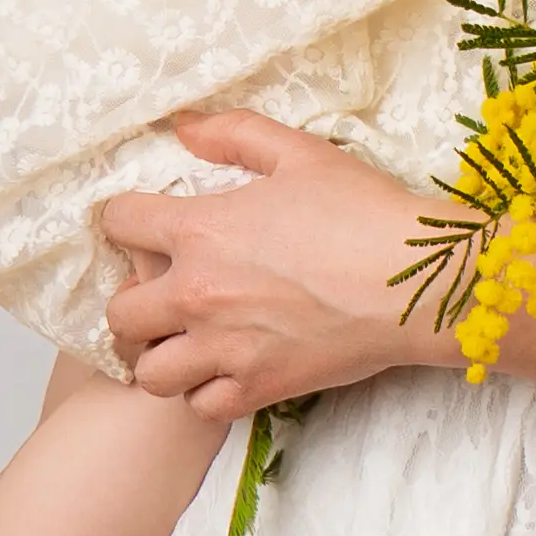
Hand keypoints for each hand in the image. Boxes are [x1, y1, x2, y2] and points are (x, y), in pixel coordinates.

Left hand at [102, 112, 454, 419]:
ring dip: (161, 355)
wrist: (416, 280)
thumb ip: (234, 134)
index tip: (143, 224)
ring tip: (185, 340)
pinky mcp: (257, 388)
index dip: (125, 219)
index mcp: (201, 230)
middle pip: (119, 314)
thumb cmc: (363, 210)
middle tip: (161, 292)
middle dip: (132, 300)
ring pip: (149, 373)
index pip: (120, 224)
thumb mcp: (300, 152)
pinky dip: (206, 392)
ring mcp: (224, 349)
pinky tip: (226, 368)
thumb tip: (183, 128)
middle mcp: (198, 295)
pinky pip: (200, 407)